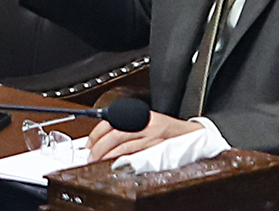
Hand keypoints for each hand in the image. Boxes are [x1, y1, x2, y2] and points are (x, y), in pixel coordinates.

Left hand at [86, 111, 203, 161]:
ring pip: (124, 147)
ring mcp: (150, 138)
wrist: (189, 134)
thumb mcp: (143, 119)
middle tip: (90, 156)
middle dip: (99, 147)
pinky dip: (124, 161)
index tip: (88, 143)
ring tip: (99, 162)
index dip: (96, 133)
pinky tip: (116, 164)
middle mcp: (144, 125)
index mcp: (138, 115)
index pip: (111, 122)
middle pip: (115, 135)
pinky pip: (137, 156)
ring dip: (108, 156)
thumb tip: (102, 135)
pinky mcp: (156, 150)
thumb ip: (125, 124)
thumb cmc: (165, 127)